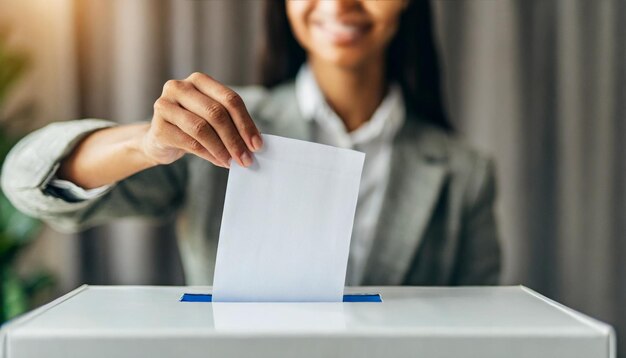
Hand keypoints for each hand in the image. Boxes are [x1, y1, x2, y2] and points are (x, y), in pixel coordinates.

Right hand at [142, 72, 262, 167]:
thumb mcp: (212, 119)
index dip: (246, 123)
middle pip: (216, 113)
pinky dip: (208, 154)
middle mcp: (179, 87)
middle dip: (235, 139)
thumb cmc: (193, 126)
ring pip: (201, 128)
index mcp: (199, 80)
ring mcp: (165, 105)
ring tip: (232, 162)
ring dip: (222, 149)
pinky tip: (218, 161)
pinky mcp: (158, 127)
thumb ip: (232, 124)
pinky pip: (189, 142)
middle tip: (247, 159)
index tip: (257, 145)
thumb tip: (255, 144)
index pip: (230, 99)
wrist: (161, 138)